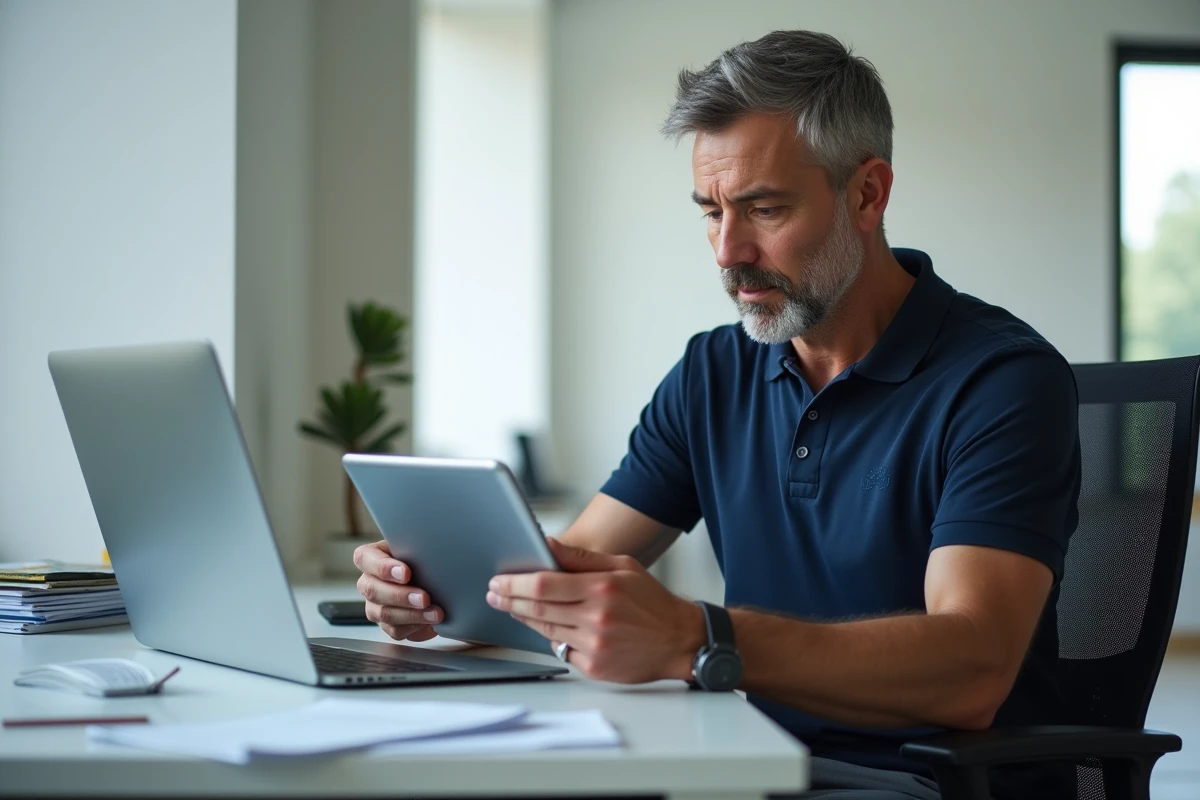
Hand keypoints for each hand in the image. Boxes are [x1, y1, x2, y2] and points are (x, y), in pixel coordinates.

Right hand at [354, 540, 441, 641]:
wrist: (436, 583)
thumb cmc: (423, 559)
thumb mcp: (419, 548)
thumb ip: (417, 547)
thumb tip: (432, 548)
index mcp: (371, 557)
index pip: (364, 558)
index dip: (382, 567)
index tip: (406, 572)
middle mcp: (369, 582)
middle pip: (373, 590)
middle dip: (401, 595)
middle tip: (424, 597)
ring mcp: (375, 605)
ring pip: (384, 613)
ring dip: (412, 614)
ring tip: (435, 613)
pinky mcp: (387, 625)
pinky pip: (395, 630)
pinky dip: (415, 627)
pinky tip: (431, 622)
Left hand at [486, 537, 705, 682]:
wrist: (679, 641)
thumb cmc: (652, 601)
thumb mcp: (623, 566)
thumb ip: (581, 558)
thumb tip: (546, 544)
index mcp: (602, 588)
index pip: (544, 584)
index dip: (515, 583)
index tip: (498, 580)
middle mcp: (597, 618)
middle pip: (538, 609)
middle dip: (509, 600)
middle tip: (494, 593)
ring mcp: (595, 645)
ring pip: (546, 630)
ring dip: (523, 619)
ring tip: (511, 607)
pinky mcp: (595, 667)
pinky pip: (561, 651)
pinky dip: (551, 638)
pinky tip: (546, 628)